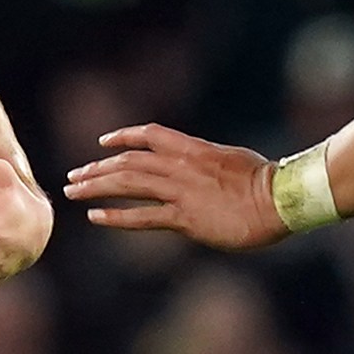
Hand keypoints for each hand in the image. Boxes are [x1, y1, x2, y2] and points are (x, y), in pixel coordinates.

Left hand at [63, 126, 289, 251]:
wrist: (281, 200)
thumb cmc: (264, 180)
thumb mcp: (228, 158)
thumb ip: (202, 159)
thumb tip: (189, 162)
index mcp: (193, 148)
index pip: (149, 135)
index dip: (122, 138)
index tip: (101, 144)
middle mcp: (181, 166)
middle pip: (128, 162)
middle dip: (97, 168)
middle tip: (74, 176)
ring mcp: (181, 191)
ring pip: (128, 184)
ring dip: (96, 187)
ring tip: (73, 192)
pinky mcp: (185, 218)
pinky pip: (143, 217)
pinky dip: (116, 216)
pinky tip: (94, 216)